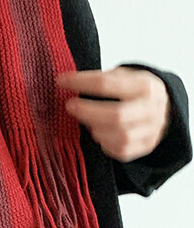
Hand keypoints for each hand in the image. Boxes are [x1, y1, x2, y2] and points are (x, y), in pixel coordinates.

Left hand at [55, 66, 170, 161]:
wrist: (165, 109)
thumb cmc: (135, 91)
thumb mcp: (125, 76)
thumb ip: (102, 79)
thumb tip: (68, 82)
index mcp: (144, 86)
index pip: (106, 84)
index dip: (80, 82)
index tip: (61, 81)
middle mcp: (151, 109)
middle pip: (116, 115)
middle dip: (87, 112)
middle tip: (69, 106)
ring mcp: (151, 130)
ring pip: (118, 136)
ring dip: (96, 129)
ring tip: (87, 121)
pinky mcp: (145, 147)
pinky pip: (120, 151)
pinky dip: (105, 143)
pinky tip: (99, 134)